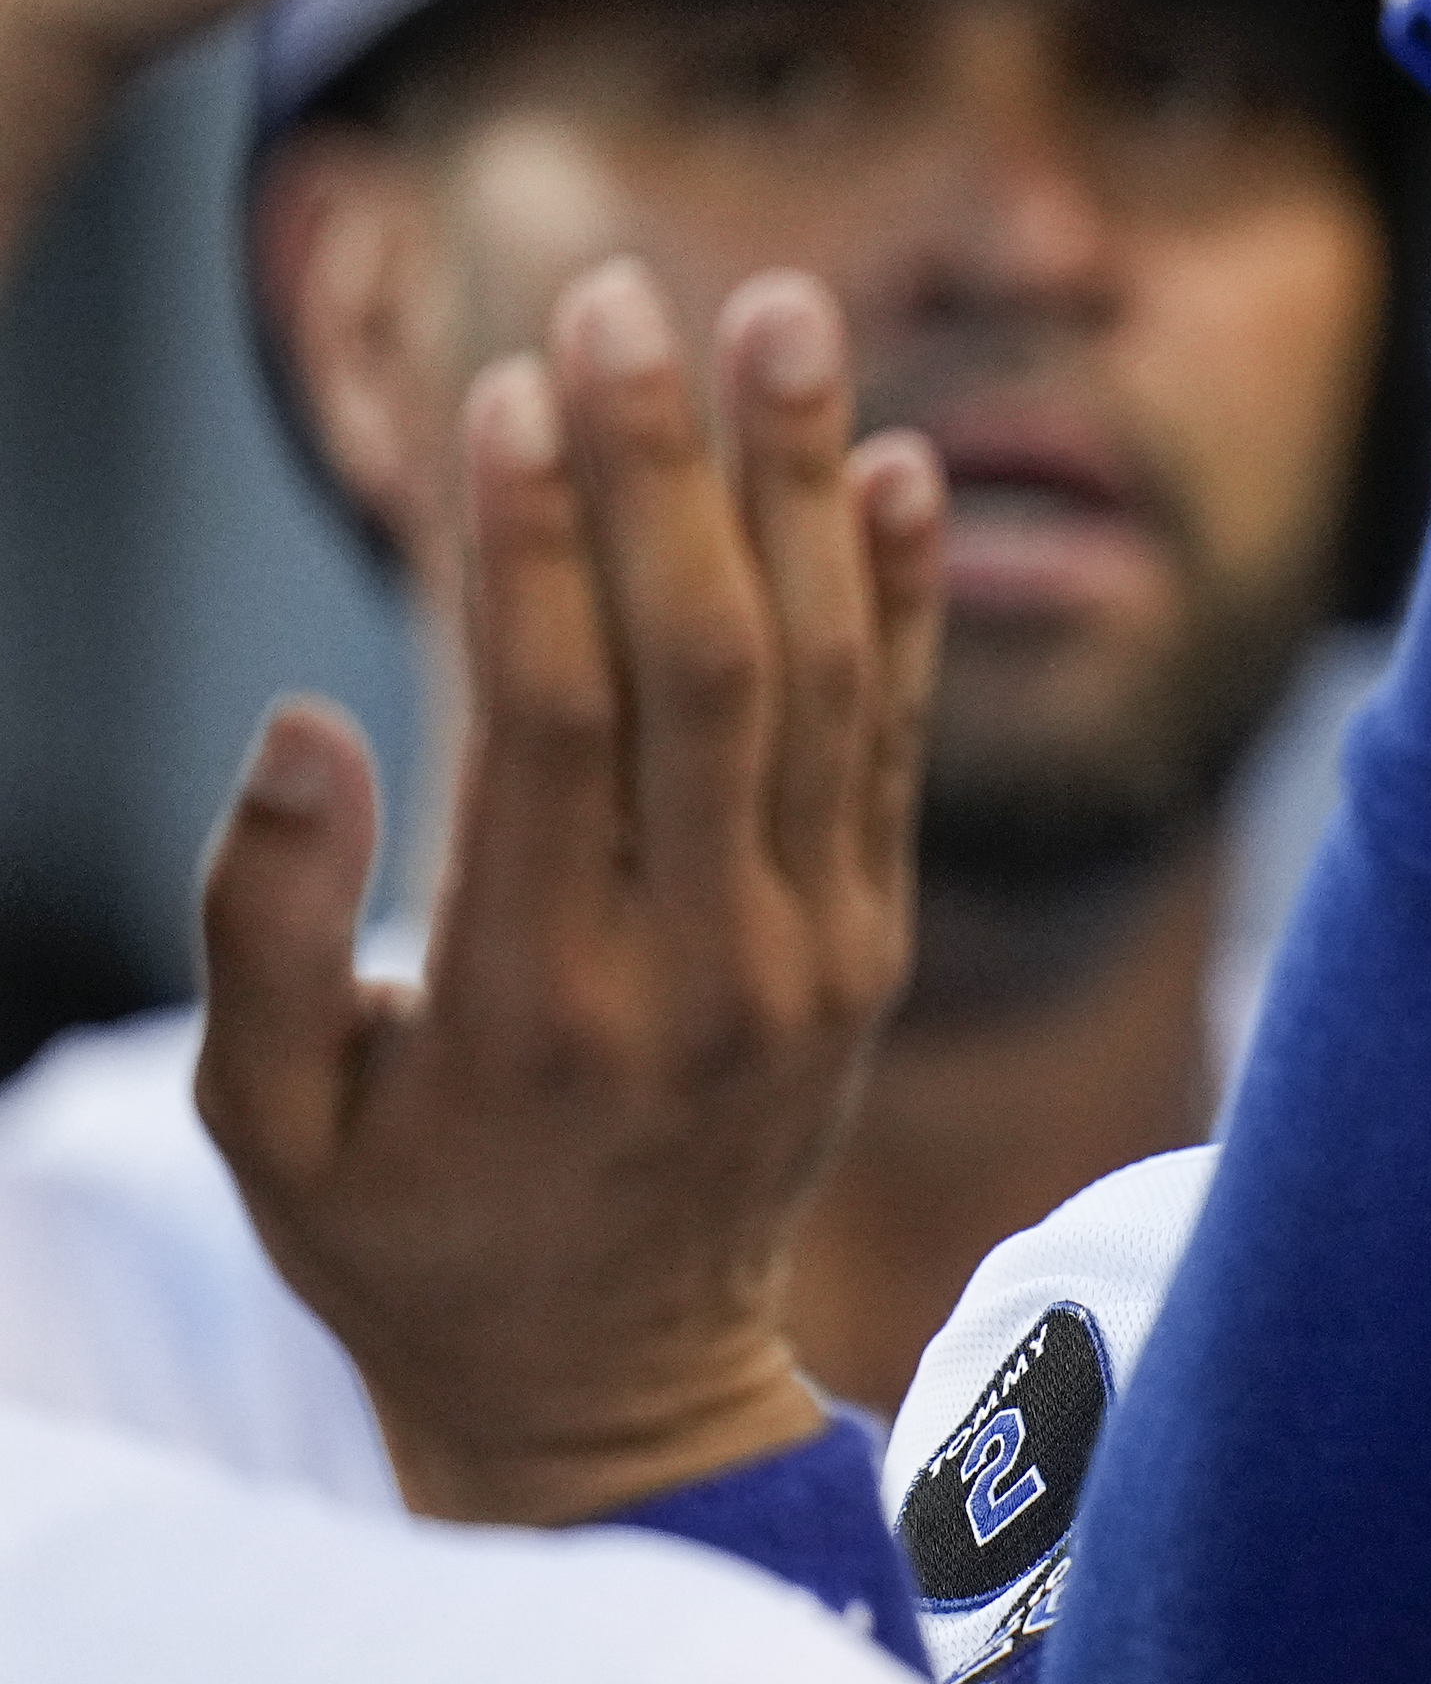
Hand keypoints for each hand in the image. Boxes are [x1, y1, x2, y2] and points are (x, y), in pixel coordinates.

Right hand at [192, 262, 943, 1526]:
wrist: (614, 1390)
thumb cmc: (407, 1239)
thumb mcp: (270, 1126)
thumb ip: (272, 929)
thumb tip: (299, 726)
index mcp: (540, 1000)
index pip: (551, 721)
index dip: (535, 544)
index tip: (514, 385)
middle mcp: (706, 965)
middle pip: (708, 668)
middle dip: (671, 465)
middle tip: (637, 293)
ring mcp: (817, 953)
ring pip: (828, 681)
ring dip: (806, 486)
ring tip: (787, 314)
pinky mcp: (878, 943)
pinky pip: (899, 746)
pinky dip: (905, 603)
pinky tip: (897, 470)